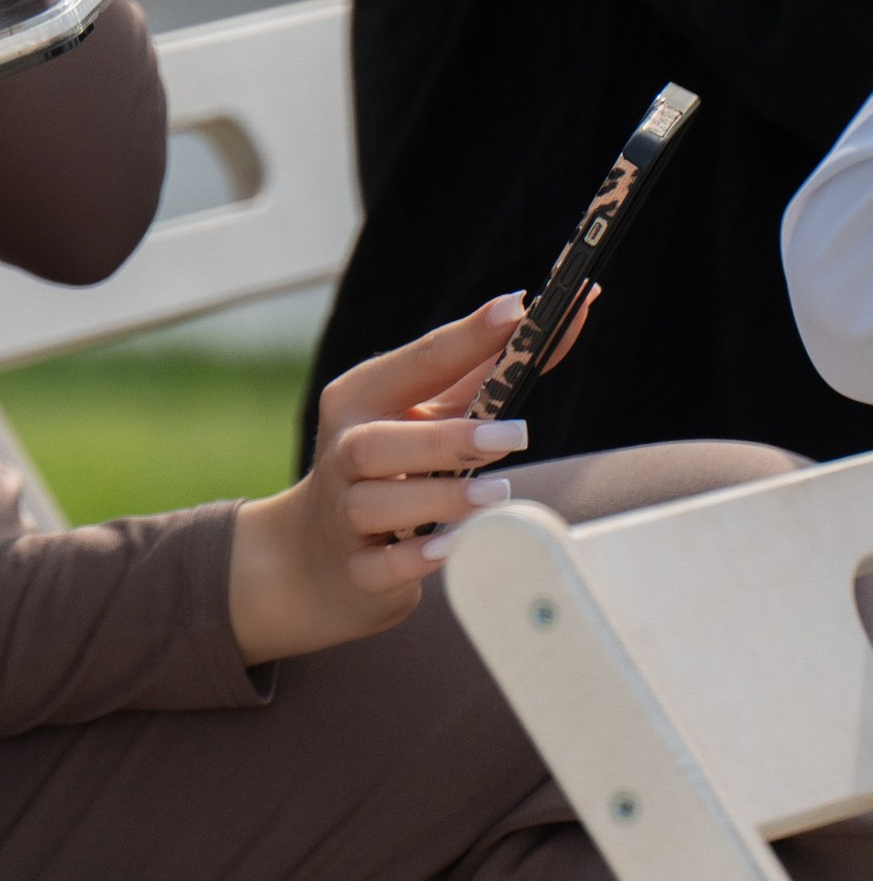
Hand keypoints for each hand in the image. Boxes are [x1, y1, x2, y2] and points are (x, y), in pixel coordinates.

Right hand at [226, 295, 539, 663]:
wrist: (318, 552)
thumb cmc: (395, 467)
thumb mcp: (427, 413)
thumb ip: (488, 372)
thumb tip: (560, 321)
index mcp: (363, 398)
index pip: (417, 361)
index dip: (469, 336)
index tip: (520, 311)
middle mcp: (344, 450)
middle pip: (381, 441)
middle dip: (448, 437)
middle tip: (515, 432)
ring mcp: (344, 512)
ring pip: (376, 503)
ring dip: (440, 498)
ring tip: (498, 492)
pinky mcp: (356, 569)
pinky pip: (380, 566)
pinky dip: (415, 559)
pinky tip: (451, 549)